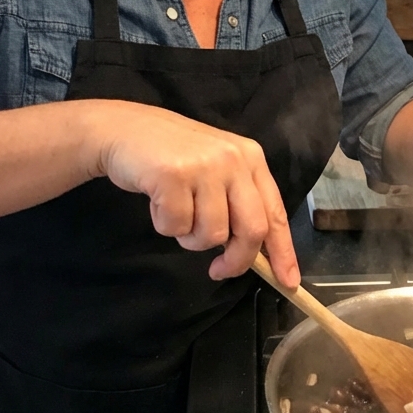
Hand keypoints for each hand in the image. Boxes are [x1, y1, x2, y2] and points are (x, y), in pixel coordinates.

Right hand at [90, 101, 298, 286]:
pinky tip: (158, 199)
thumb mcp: (216, 170)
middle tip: (217, 269)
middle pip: (252, 230)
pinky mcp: (173, 175)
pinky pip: (176, 226)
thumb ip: (237, 203)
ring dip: (189, 237)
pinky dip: (164, 224)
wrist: (123, 130)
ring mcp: (204, 166)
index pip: (275, 212)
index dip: (283, 252)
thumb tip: (256, 253)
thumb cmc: (171, 155)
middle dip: (236, 260)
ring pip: (211, 234)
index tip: (288, 282)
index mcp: (251, 158)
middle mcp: (233, 159)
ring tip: (176, 210)